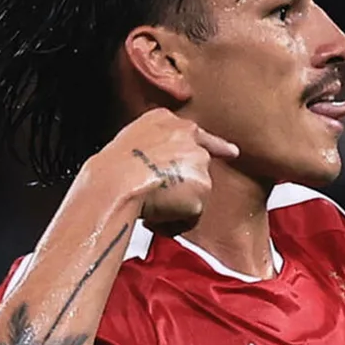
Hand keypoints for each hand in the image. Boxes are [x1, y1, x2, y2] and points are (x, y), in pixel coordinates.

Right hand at [96, 109, 241, 228]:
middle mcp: (189, 138)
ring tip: (149, 205)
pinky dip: (174, 223)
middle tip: (155, 197)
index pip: (199, 134)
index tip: (232, 152)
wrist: (116, 182)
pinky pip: (190, 217)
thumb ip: (152, 147)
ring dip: (174, 207)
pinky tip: (155, 216)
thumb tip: (156, 168)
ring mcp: (198, 163)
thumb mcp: (129, 142)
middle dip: (179, 188)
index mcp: (167, 122)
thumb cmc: (112, 168)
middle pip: (196, 169)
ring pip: (192, 195)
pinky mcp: (201, 190)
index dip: (216, 146)